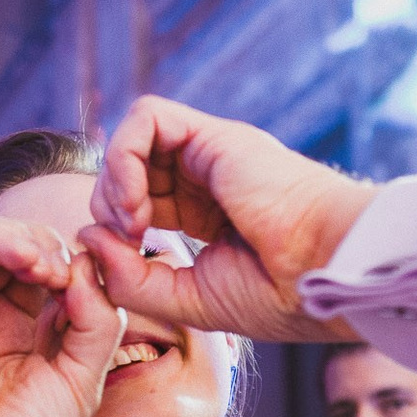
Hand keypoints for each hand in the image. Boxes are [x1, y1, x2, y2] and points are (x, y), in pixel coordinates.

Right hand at [0, 216, 124, 416]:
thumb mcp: (85, 375)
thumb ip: (96, 317)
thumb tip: (87, 263)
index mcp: (28, 330)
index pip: (51, 265)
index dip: (79, 258)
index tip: (103, 279)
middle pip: (17, 244)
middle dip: (52, 244)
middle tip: (73, 272)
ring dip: (24, 235)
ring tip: (50, 265)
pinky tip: (27, 261)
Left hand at [82, 95, 377, 341]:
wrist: (328, 272)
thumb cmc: (281, 293)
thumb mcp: (190, 299)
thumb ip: (133, 278)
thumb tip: (87, 238)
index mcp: (212, 214)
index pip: (142, 203)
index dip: (117, 230)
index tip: (125, 264)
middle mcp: (211, 177)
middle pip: (131, 169)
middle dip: (108, 206)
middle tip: (124, 244)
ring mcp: (213, 154)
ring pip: (134, 138)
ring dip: (113, 182)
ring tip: (132, 224)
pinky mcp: (216, 136)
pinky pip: (147, 117)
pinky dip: (124, 157)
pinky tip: (139, 203)